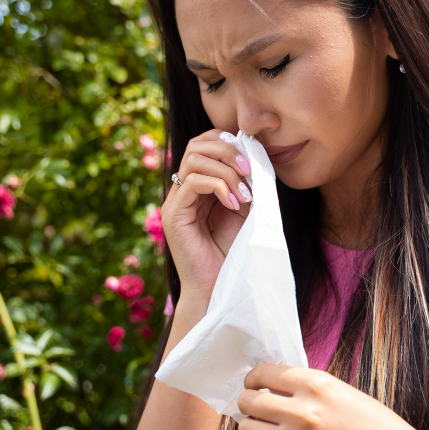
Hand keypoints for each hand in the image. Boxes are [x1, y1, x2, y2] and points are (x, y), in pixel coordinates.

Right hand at [161, 129, 253, 300]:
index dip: (226, 141)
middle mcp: (182, 191)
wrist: (221, 288)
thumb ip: (245, 183)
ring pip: (194, 160)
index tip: (251, 155)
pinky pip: (193, 182)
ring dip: (227, 170)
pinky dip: (220, 186)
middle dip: (228, 151)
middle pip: (196, 145)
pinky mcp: (173, 215)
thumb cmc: (233, 253)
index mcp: (198, 187)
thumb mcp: (245, 209)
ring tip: (246, 192)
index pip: (203, 144)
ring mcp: (175, 202)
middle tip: (250, 169)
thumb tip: (255, 155)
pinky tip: (235, 204)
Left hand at [235, 363, 415, 429]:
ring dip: (247, 425)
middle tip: (251, 404)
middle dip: (246, 401)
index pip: (264, 373)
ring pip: (248, 428)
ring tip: (254, 426)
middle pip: (250, 401)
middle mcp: (303, 411)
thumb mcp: (344, 392)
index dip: (253, 378)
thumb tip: (274, 385)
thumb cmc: (378, 427)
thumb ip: (309, 387)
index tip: (253, 384)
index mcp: (317, 384)